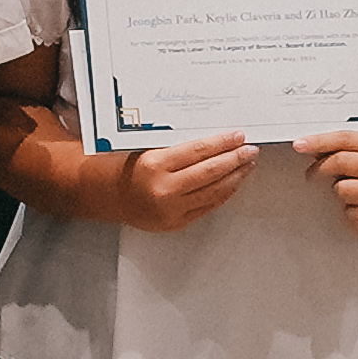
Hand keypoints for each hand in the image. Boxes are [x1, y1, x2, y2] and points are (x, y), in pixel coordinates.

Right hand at [108, 132, 257, 231]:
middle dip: (235, 159)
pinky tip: (233, 182)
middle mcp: (164, 189)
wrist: (107, 196)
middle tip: (250, 149)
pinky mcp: (176, 223)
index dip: (222, 142)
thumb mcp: (147, 148)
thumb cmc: (126, 167)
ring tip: (247, 165)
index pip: (199, 151)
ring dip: (235, 176)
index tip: (238, 135)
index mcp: (154, 165)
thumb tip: (216, 139)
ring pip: (214, 191)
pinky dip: (224, 193)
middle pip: (211, 171)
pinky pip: (208, 206)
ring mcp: (171, 209)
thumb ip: (178, 146)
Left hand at [306, 129, 357, 233]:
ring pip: (342, 190)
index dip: (320, 140)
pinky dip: (349, 213)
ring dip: (338, 193)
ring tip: (350, 193)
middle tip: (312, 174)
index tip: (300, 145)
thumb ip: (346, 149)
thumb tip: (311, 147)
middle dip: (320, 168)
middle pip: (342, 161)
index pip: (347, 138)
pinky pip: (351, 215)